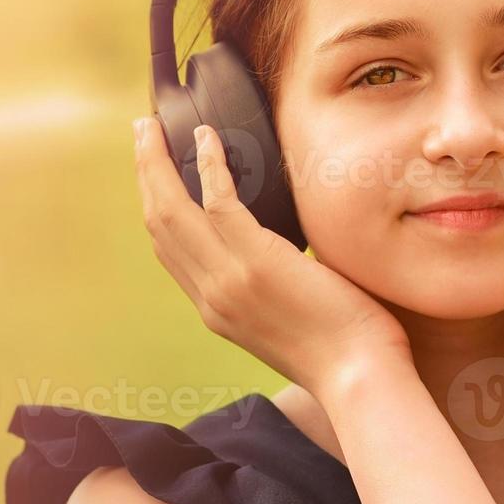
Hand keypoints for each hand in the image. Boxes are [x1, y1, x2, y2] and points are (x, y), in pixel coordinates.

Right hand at [132, 117, 412, 399]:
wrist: (360, 377)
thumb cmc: (347, 350)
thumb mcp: (292, 317)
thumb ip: (277, 286)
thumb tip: (297, 252)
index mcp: (217, 309)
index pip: (170, 252)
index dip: (157, 207)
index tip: (155, 174)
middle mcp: (211, 296)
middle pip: (158, 225)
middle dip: (146, 174)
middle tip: (143, 134)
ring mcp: (228, 280)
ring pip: (172, 209)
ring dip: (157, 162)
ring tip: (154, 127)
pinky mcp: (255, 262)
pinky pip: (218, 202)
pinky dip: (210, 164)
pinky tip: (208, 137)